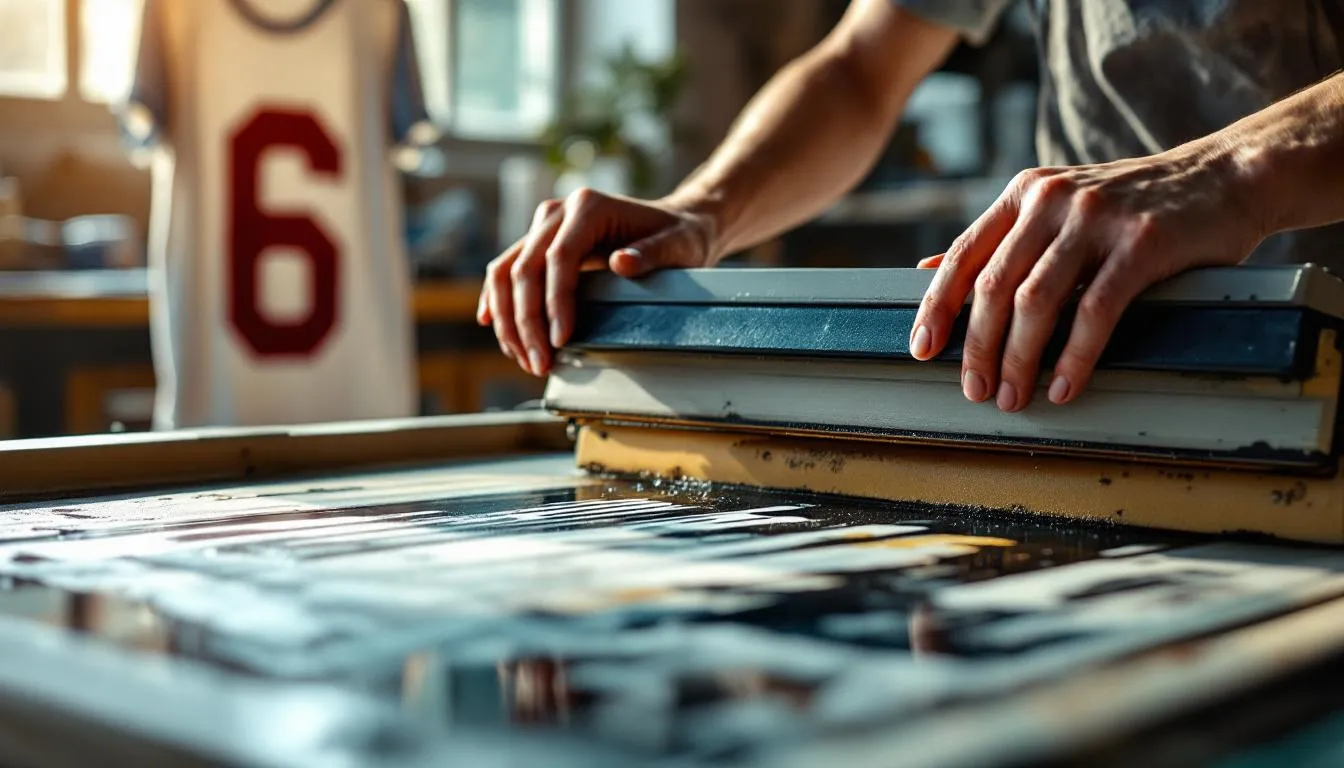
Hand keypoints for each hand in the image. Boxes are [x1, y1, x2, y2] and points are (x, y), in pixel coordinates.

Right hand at [477, 188, 717, 376]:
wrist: (673, 222)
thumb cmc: (678, 235)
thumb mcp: (679, 245)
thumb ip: (653, 253)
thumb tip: (622, 263)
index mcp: (588, 206)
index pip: (559, 258)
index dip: (554, 303)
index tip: (560, 341)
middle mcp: (558, 211)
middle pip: (524, 267)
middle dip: (527, 322)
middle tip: (540, 363)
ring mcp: (544, 226)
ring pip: (506, 271)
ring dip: (508, 319)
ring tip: (524, 358)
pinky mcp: (538, 243)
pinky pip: (506, 270)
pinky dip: (497, 299)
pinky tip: (492, 325)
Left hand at [909, 147, 1264, 411]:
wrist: (1225, 176)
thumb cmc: (1135, 204)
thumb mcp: (1058, 206)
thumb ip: (1000, 239)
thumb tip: (926, 270)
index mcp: (1025, 193)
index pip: (964, 255)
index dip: (937, 306)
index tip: (922, 349)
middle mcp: (1052, 200)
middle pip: (995, 286)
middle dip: (978, 347)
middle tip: (974, 390)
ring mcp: (1096, 218)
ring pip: (1037, 301)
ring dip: (1019, 359)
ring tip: (1014, 397)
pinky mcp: (1142, 241)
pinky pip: (1094, 310)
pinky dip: (1074, 357)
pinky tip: (1063, 386)